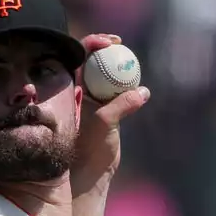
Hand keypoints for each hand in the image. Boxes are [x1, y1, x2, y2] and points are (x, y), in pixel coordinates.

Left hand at [71, 33, 150, 198]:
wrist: (90, 173)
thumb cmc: (89, 148)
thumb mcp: (103, 124)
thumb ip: (120, 106)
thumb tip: (143, 91)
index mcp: (72, 90)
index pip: (79, 58)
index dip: (91, 44)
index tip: (108, 42)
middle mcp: (82, 92)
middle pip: (94, 62)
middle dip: (107, 48)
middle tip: (120, 43)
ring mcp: (96, 101)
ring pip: (107, 75)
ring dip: (119, 66)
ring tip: (131, 63)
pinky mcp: (110, 110)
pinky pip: (119, 91)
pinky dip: (128, 85)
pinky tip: (138, 87)